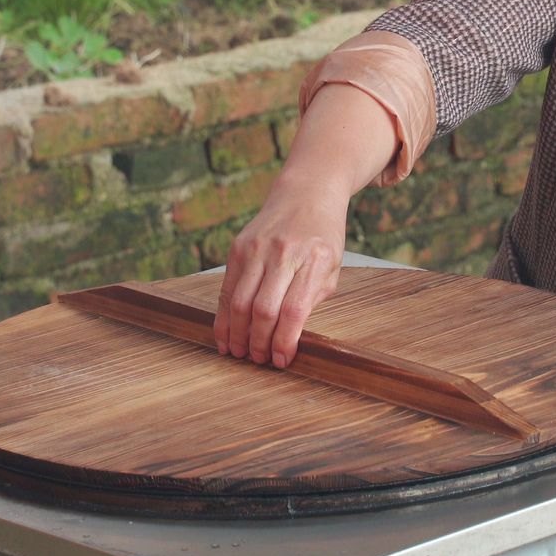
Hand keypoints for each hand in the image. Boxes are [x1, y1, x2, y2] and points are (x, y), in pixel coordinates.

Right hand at [213, 175, 348, 369]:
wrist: (306, 194)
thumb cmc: (323, 237)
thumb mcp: (331, 268)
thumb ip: (313, 300)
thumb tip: (289, 337)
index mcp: (314, 260)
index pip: (294, 311)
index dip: (284, 342)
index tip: (281, 361)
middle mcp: (283, 254)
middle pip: (263, 310)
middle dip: (259, 343)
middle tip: (259, 360)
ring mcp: (257, 249)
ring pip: (239, 302)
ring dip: (238, 334)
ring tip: (241, 353)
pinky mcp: (238, 247)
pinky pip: (226, 289)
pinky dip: (223, 317)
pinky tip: (226, 334)